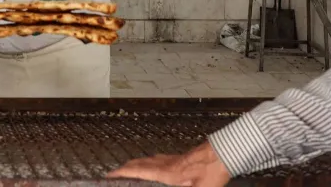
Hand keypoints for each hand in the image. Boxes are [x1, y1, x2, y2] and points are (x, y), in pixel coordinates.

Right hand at [107, 142, 230, 186]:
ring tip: (127, 171)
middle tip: (114, 174)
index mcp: (164, 173)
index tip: (109, 176)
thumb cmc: (210, 173)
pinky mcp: (177, 158)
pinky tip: (151, 166)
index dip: (120, 173)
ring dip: (133, 165)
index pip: (135, 171)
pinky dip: (145, 163)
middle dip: (123, 169)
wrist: (222, 155)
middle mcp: (163, 164)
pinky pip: (154, 159)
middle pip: (137, 164)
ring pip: (145, 160)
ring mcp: (169, 159)